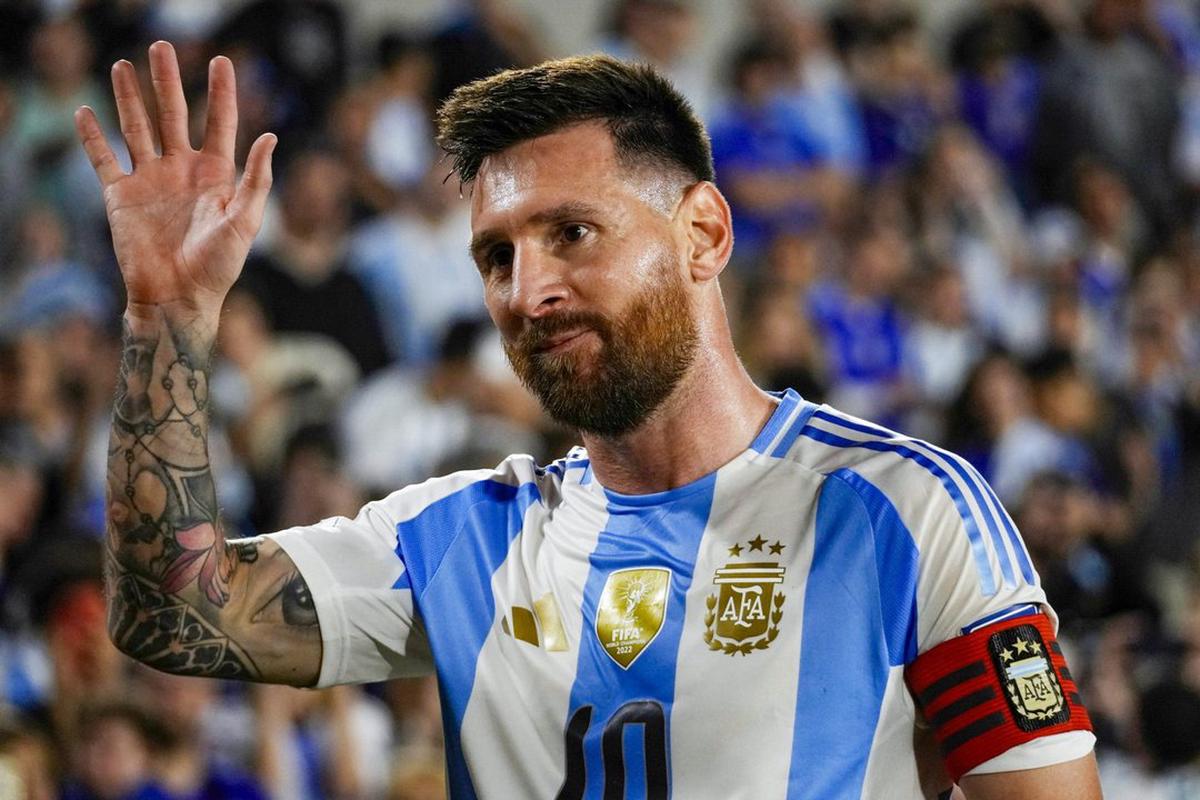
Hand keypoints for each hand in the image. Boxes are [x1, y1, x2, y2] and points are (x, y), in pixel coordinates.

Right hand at [74, 41, 275, 321]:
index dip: (221, 92)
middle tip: (161, 46)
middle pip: (173, 114)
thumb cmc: (219, 266)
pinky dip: (92, 136)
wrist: (179, 298)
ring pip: (136, 127)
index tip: (220, 61)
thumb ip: (256, 179)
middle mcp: (182, 170)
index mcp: (216, 174)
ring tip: (122, 64)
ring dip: (128, 97)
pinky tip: (85, 112)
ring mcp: (151, 180)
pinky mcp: (122, 196)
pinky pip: (103, 159)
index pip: (220, 122)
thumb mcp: (246, 222)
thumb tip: (271, 136)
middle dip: (167, 81)